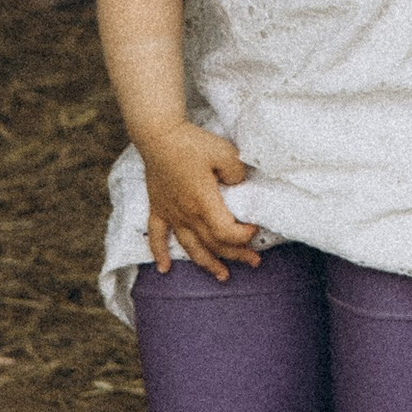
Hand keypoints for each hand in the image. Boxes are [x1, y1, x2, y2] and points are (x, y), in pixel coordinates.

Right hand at [142, 127, 261, 282]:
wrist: (159, 135)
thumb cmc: (192, 143)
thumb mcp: (225, 151)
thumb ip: (237, 172)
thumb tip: (241, 186)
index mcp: (203, 203)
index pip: (225, 232)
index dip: (242, 236)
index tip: (254, 229)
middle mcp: (187, 214)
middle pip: (213, 244)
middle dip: (236, 255)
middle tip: (253, 262)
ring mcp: (171, 214)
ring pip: (190, 247)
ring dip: (207, 264)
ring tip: (223, 276)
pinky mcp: (158, 208)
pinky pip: (156, 236)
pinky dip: (159, 253)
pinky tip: (164, 268)